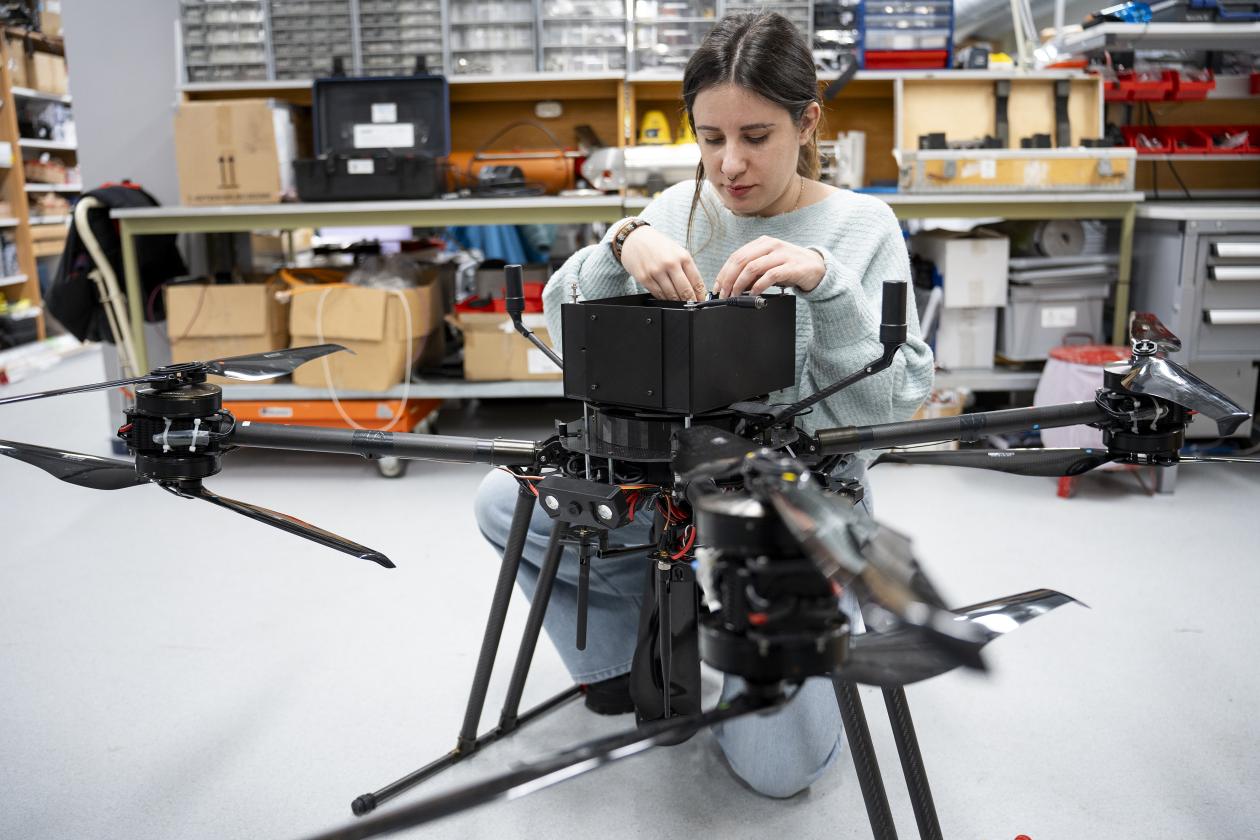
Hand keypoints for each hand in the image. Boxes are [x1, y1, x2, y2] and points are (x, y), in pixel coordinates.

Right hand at [618, 225, 705, 301]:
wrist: (634, 238)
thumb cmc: (657, 245)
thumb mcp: (676, 250)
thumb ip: (686, 267)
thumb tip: (695, 287)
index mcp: (682, 256)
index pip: (696, 281)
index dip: (700, 294)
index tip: (701, 300)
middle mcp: (670, 263)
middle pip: (685, 291)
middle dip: (690, 301)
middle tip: (691, 305)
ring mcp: (656, 271)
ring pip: (671, 295)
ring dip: (677, 301)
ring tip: (679, 302)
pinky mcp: (644, 278)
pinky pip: (658, 294)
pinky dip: (663, 298)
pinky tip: (666, 298)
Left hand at [712, 236, 826, 297]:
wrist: (817, 268)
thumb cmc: (789, 267)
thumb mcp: (768, 266)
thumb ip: (752, 272)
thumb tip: (731, 285)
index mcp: (762, 243)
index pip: (736, 256)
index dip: (724, 272)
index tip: (717, 287)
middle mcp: (771, 245)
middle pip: (742, 260)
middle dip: (729, 279)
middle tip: (724, 294)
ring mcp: (782, 255)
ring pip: (753, 267)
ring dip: (740, 284)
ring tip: (736, 295)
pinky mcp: (793, 266)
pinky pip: (771, 275)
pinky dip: (759, 286)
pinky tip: (754, 293)